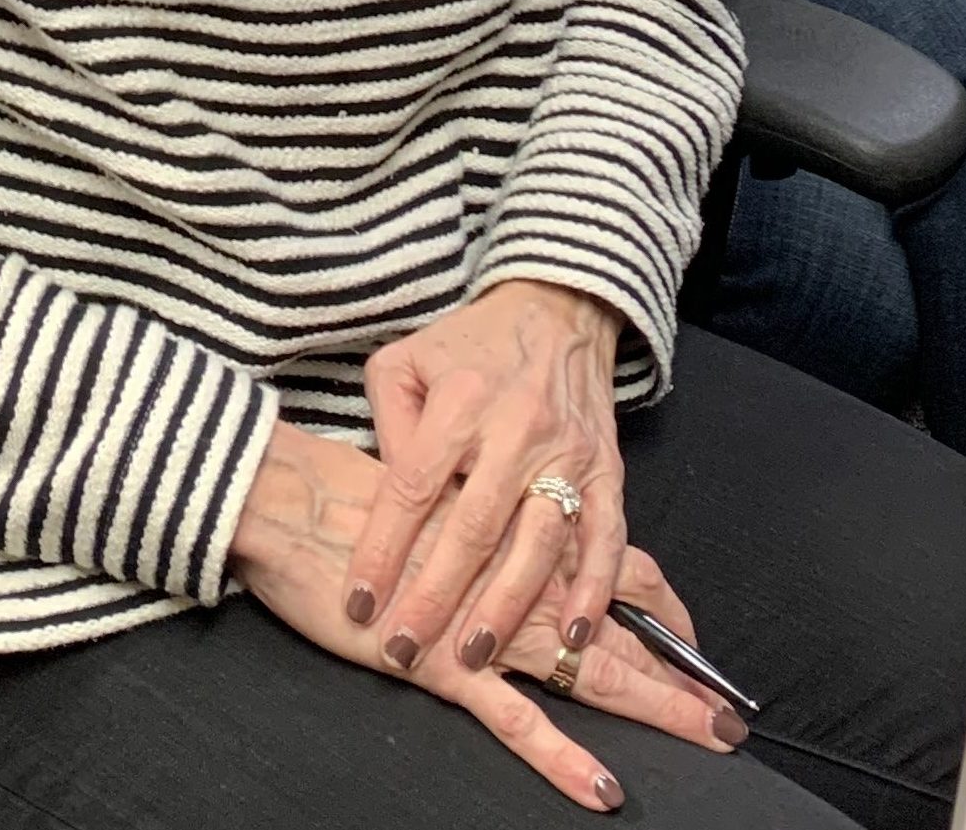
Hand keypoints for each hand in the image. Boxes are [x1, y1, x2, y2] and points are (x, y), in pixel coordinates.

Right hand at [230, 422, 736, 813]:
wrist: (288, 501)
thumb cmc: (347, 500)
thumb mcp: (423, 494)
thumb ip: (469, 512)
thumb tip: (499, 526)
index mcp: (514, 533)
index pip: (604, 563)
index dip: (656, 599)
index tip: (692, 632)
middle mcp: (514, 577)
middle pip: (614, 626)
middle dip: (675, 672)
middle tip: (728, 712)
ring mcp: (484, 625)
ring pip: (587, 670)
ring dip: (652, 706)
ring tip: (707, 736)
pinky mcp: (446, 664)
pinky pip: (517, 718)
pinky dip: (562, 755)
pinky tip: (603, 786)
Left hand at [348, 280, 626, 679]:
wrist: (558, 310)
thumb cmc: (468, 346)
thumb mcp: (405, 361)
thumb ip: (388, 424)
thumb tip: (390, 495)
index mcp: (458, 402)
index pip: (412, 488)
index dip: (382, 550)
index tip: (359, 602)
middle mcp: (515, 429)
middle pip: (473, 528)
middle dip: (436, 597)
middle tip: (404, 650)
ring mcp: (566, 452)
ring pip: (538, 542)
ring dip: (507, 606)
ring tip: (473, 655)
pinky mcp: (606, 469)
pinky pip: (606, 539)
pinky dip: (593, 590)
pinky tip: (572, 634)